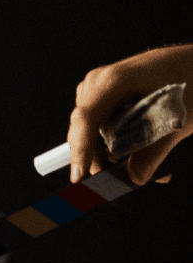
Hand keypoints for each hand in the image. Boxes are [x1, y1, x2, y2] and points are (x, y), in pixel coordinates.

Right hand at [68, 45, 192, 184]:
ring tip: (145, 168)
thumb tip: (134, 179)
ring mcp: (99, 89)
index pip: (85, 118)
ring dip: (113, 154)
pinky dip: (117, 144)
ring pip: (93, 133)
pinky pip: (102, 127)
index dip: (81, 150)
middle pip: (85, 130)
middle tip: (123, 182)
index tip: (81, 177)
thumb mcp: (180, 119)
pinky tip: (137, 153)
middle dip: (102, 159)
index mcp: (114, 80)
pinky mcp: (105, 97)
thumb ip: (154, 151)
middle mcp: (99, 83)